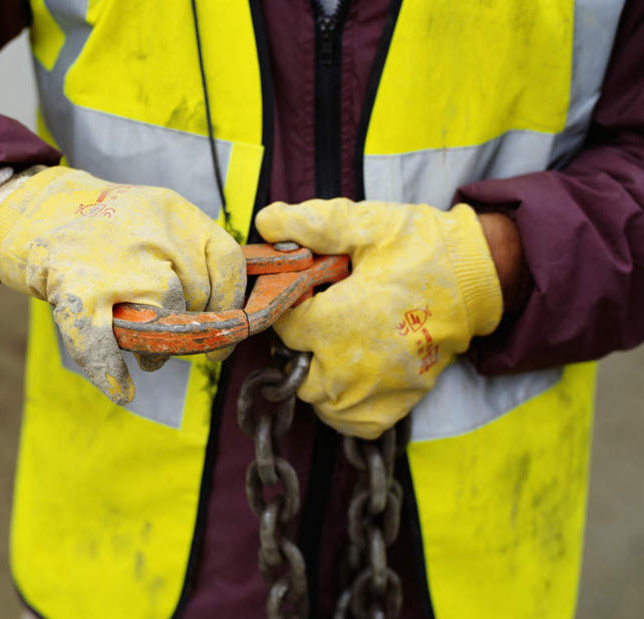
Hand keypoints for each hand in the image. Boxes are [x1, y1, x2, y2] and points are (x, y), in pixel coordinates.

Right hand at [0, 166, 244, 404]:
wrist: (32, 208)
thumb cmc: (105, 227)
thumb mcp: (154, 217)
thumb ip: (190, 251)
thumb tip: (229, 312)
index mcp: (175, 212)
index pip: (226, 261)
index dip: (232, 303)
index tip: (226, 330)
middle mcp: (150, 232)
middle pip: (194, 297)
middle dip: (187, 329)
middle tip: (172, 341)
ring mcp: (114, 261)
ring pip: (159, 323)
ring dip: (157, 352)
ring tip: (148, 356)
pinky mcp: (76, 289)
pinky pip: (104, 344)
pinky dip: (112, 373)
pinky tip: (123, 391)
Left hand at [255, 198, 502, 438]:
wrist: (478, 276)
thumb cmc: (421, 249)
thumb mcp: (366, 225)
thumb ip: (312, 224)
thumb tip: (265, 221)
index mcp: (337, 324)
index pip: (284, 326)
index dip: (289, 306)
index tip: (305, 292)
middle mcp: (352, 366)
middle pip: (296, 368)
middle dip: (298, 343)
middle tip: (318, 317)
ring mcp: (377, 389)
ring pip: (320, 402)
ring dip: (317, 377)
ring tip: (331, 347)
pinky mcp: (400, 400)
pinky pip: (354, 423)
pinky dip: (344, 409)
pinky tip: (349, 379)